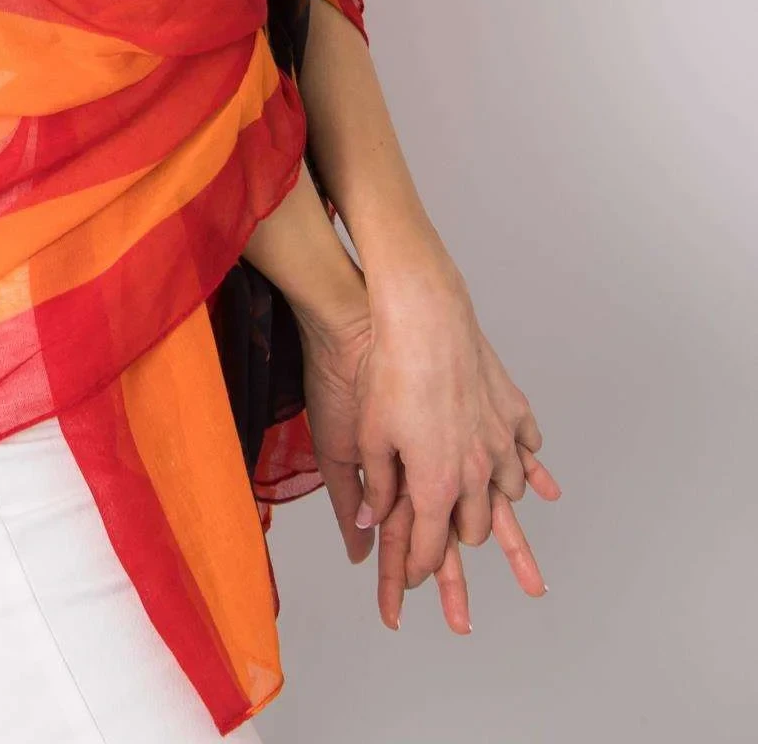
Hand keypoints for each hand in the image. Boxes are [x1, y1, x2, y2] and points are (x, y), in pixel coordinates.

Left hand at [296, 269, 559, 632]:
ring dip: (491, 501)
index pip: (432, 546)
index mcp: (437, 483)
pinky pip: (527, 446)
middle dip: (454, 536)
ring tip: (480, 501)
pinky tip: (521, 460)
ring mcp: (500, 439)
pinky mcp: (511, 408)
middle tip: (439, 534)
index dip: (418, 567)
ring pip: (506, 492)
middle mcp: (478, 470)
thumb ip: (376, 485)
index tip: (411, 575)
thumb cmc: (389, 373)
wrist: (424, 318)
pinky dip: (524, 460)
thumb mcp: (369, 436)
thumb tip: (367, 520)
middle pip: (474, 527)